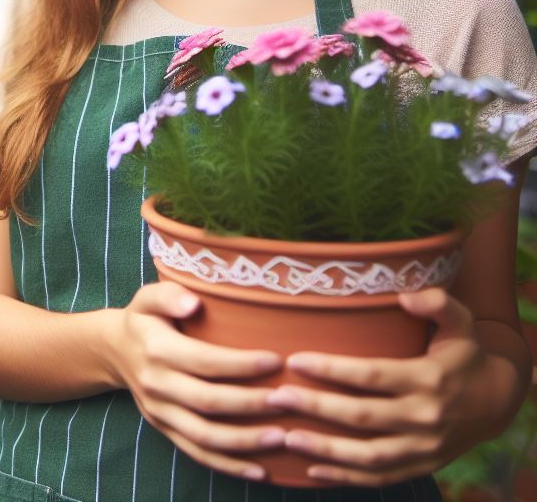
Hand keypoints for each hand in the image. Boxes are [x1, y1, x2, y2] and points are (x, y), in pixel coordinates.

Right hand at [109, 281, 286, 480]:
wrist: (113, 350)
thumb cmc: (144, 318)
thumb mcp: (149, 296)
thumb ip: (170, 294)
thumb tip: (194, 302)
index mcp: (157, 350)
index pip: (204, 361)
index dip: (241, 364)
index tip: (276, 361)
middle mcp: (156, 384)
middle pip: (208, 402)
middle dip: (251, 404)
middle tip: (289, 400)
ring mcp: (159, 412)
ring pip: (204, 436)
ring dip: (245, 441)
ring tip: (282, 437)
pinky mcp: (164, 429)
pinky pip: (197, 454)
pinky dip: (228, 466)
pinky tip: (259, 470)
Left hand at [266, 288, 493, 486]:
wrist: (497, 403)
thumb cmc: (465, 355)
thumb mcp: (461, 323)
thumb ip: (438, 303)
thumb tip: (406, 296)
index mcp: (428, 380)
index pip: (372, 375)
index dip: (332, 370)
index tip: (295, 360)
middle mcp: (424, 418)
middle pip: (362, 417)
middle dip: (316, 408)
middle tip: (277, 397)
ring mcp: (422, 448)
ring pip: (368, 456)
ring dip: (325, 450)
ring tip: (286, 437)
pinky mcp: (420, 467)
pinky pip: (379, 478)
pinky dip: (346, 477)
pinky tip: (312, 469)